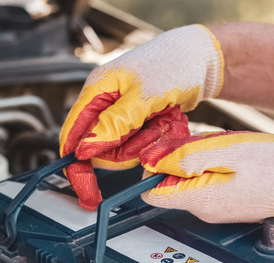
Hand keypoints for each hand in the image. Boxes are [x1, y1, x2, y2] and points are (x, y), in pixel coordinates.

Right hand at [60, 25, 223, 208]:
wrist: (200, 58)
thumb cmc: (173, 63)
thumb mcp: (144, 95)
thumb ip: (114, 123)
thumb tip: (86, 148)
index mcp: (95, 91)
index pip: (72, 136)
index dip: (77, 168)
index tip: (88, 193)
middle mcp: (104, 104)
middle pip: (101, 150)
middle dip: (128, 150)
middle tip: (151, 130)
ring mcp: (121, 115)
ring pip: (123, 150)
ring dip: (146, 142)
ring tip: (163, 120)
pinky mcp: (137, 122)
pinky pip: (140, 145)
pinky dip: (156, 138)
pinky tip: (168, 120)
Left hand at [139, 131, 273, 235]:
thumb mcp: (230, 152)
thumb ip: (188, 157)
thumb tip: (154, 161)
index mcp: (200, 200)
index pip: (151, 191)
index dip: (153, 166)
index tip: (168, 146)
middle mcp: (204, 209)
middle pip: (171, 180)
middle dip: (182, 156)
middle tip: (210, 142)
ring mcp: (217, 207)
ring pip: (192, 176)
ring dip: (203, 156)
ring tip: (230, 148)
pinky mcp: (230, 200)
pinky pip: (210, 177)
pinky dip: (218, 161)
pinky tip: (239, 155)